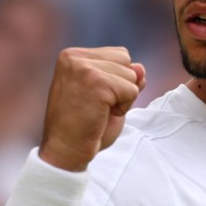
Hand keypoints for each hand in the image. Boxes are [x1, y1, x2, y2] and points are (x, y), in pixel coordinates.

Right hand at [38, 47, 145, 171]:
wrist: (65, 151)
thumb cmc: (82, 125)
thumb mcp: (106, 94)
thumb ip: (123, 76)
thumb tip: (140, 68)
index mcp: (72, 56)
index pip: (119, 55)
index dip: (116, 80)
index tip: (92, 98)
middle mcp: (75, 57)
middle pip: (126, 61)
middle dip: (120, 86)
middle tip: (96, 106)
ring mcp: (85, 68)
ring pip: (131, 75)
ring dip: (122, 98)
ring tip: (98, 111)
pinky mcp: (97, 82)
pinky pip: (132, 90)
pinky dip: (124, 108)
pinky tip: (102, 115)